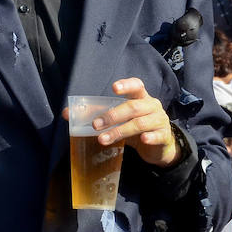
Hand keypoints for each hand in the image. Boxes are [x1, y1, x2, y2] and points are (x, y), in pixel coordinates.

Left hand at [62, 78, 181, 168]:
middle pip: (133, 107)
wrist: (159, 147)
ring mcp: (160, 120)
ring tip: (103, 139)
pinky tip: (142, 140)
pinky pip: (157, 135)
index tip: (114, 88)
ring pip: (140, 123)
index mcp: (141, 97)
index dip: (126, 85)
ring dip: (120, 131)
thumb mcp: (120, 119)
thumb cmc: (136, 127)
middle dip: (113, 115)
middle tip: (95, 125)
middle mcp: (152, 106)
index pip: (137, 85)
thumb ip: (97, 114)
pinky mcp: (164, 136)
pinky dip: (149, 137)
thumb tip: (67, 114)